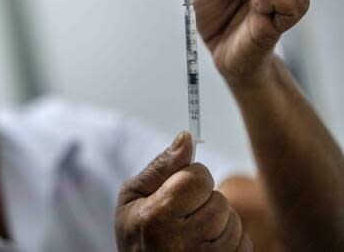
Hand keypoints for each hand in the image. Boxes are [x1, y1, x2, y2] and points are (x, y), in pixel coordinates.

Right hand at [115, 132, 251, 250]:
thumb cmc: (136, 233)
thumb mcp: (133, 196)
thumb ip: (161, 166)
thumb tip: (187, 137)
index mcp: (156, 218)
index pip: (198, 179)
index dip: (191, 178)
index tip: (178, 189)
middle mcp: (181, 244)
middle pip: (219, 201)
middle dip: (205, 201)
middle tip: (184, 214)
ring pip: (234, 222)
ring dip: (219, 222)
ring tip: (193, 232)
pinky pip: (244, 244)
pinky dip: (230, 241)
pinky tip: (206, 246)